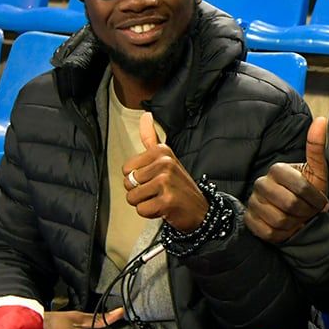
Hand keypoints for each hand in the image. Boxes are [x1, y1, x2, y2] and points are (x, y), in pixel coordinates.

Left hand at [124, 112, 209, 231]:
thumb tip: (145, 115)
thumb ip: (151, 137)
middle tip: (158, 191)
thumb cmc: (180, 185)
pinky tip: (163, 208)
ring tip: (160, 199)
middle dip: (139, 192)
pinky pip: (141, 209)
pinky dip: (150, 213)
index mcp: (161, 151)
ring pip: (132, 197)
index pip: (126, 168)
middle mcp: (164, 163)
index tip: (154, 178)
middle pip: (128, 183)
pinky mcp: (167, 201)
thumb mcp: (167, 157)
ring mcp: (166, 182)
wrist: (201, 210)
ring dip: (144, 203)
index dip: (136, 178)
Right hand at [244, 116, 328, 243]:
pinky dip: (282, 234)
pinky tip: (287, 228)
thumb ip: (317, 147)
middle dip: (306, 213)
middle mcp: (261, 183)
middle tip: (310, 214)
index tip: (321, 204)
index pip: (300, 187)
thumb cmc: (307, 192)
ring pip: (279, 220)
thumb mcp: (316, 171)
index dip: (315, 200)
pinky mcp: (249, 219)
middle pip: (290, 204)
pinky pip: (268, 232)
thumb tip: (322, 120)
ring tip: (299, 220)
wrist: (292, 212)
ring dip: (295, 224)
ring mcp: (253, 202)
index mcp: (277, 169)